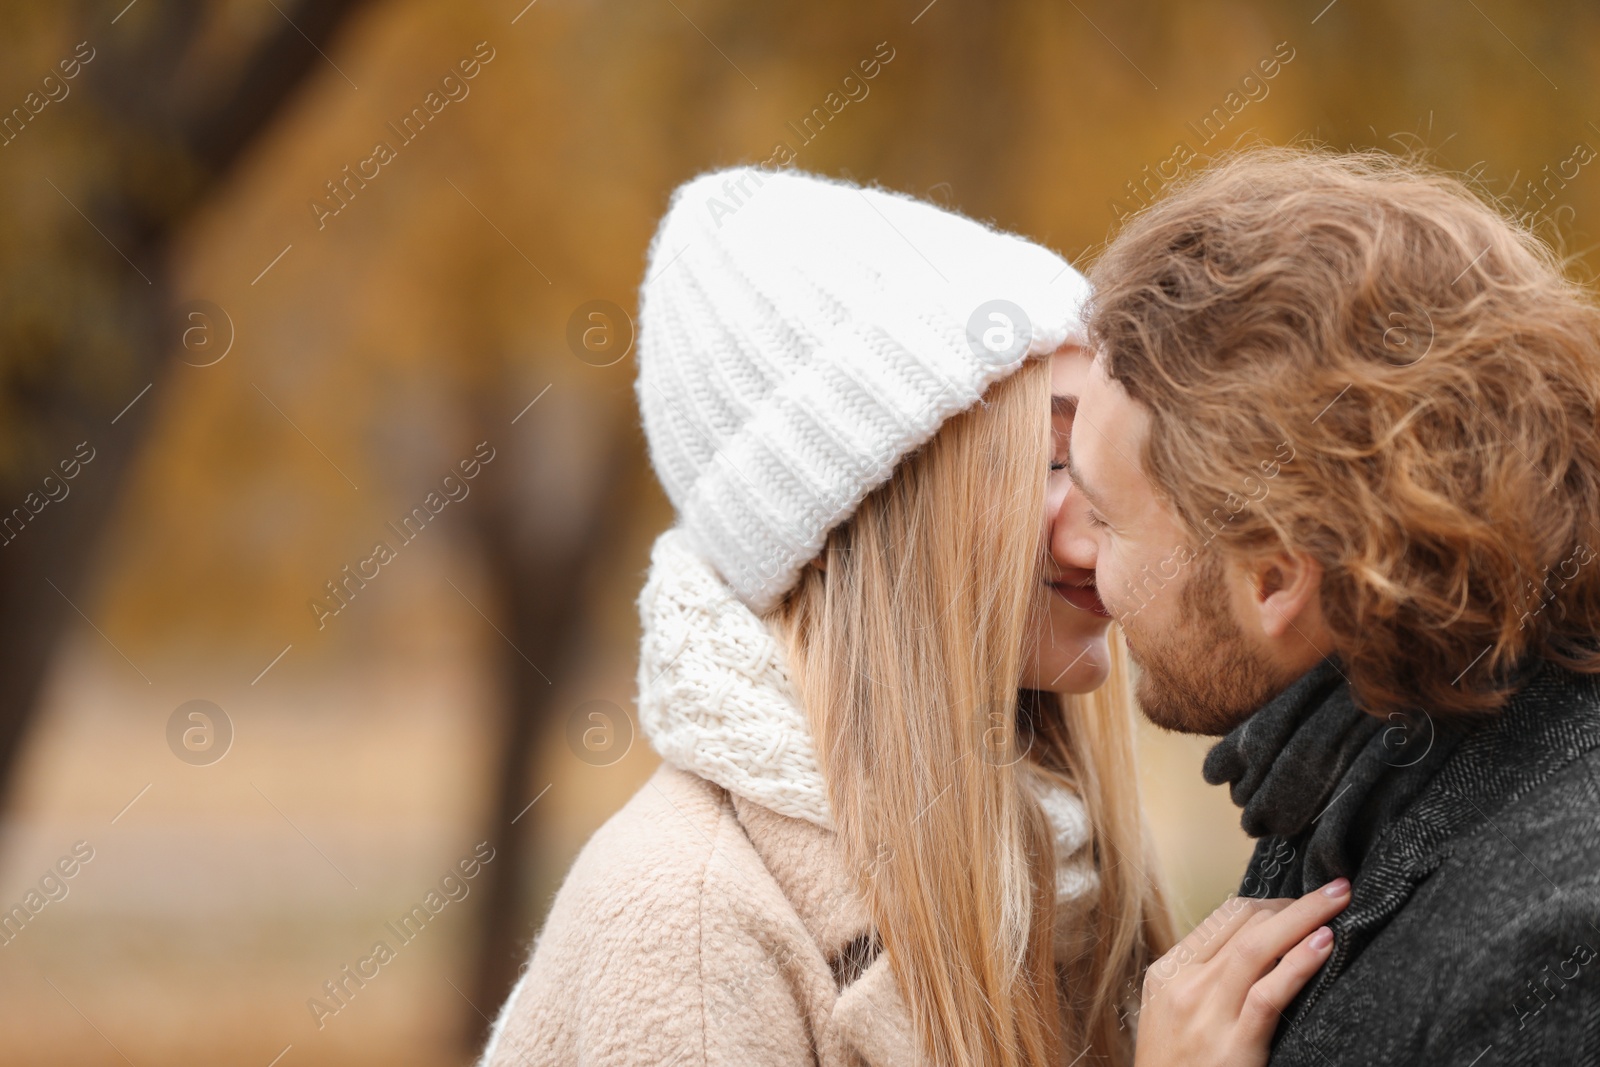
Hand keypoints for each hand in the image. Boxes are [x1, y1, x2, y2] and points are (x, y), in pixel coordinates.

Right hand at [1132, 878, 1351, 1066]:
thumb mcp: (1170, 1020)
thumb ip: (1202, 984)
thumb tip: (1254, 951)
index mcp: (1166, 975)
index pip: (1223, 919)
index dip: (1270, 904)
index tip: (1302, 904)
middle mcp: (1183, 986)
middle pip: (1244, 924)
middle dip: (1294, 903)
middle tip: (1334, 891)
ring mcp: (1205, 1014)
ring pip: (1257, 947)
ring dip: (1305, 917)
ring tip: (1340, 899)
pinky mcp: (1233, 1045)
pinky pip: (1269, 993)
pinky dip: (1299, 963)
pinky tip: (1324, 944)